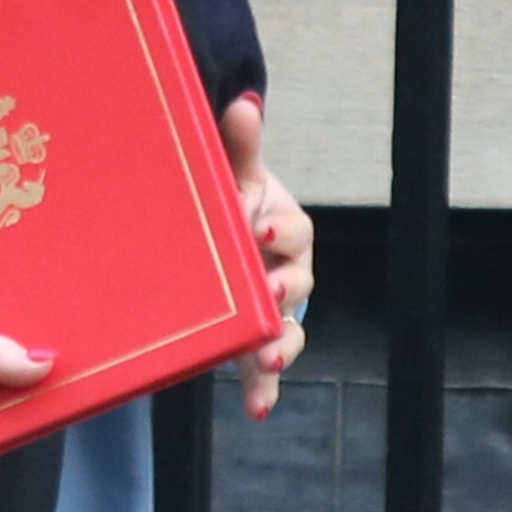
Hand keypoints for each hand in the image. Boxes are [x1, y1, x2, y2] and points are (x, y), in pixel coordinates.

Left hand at [221, 94, 311, 420]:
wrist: (213, 240)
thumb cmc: (226, 204)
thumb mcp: (229, 176)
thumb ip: (238, 147)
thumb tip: (243, 103)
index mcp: (282, 228)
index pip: (292, 229)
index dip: (279, 229)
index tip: (259, 229)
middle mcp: (286, 271)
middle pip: (298, 281)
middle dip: (283, 289)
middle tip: (267, 293)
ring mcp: (273, 310)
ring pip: (289, 328)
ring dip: (281, 344)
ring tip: (267, 357)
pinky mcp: (254, 342)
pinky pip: (263, 368)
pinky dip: (265, 388)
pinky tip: (258, 408)